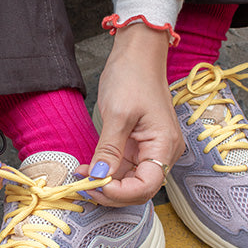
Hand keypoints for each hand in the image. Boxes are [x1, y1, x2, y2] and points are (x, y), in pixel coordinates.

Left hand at [82, 23, 184, 205]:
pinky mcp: (139, 146)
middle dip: (111, 193)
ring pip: (130, 182)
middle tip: (83, 185)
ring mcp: (151, 150)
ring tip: (82, 177)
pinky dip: (107, 173)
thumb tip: (99, 178)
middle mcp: (163, 152)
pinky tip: (89, 169)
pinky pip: (125, 169)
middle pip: (140, 190)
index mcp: (164, 145)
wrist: (137, 55)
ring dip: (106, 185)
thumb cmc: (132, 77)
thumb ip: (109, 150)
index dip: (120, 193)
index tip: (95, 184)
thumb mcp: (117, 114)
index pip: (147, 186)